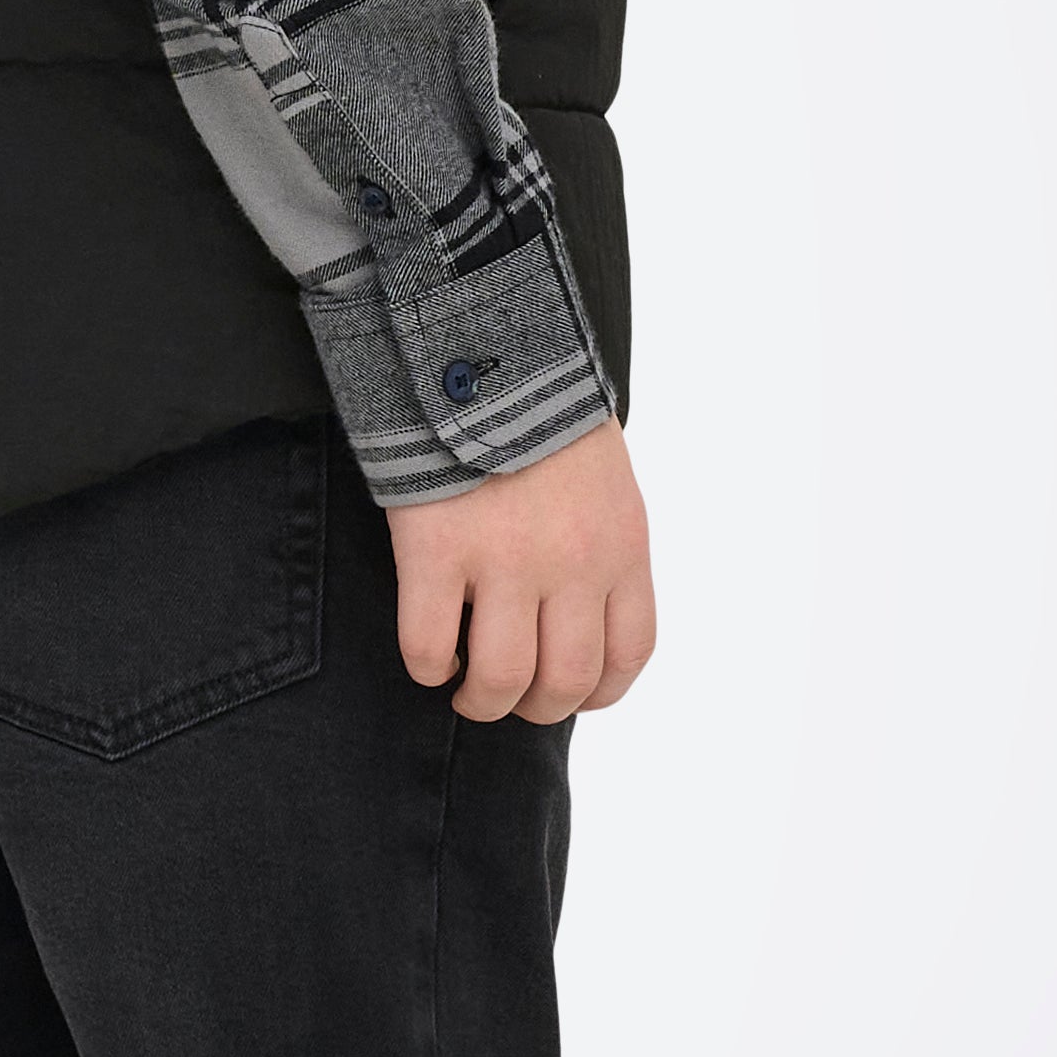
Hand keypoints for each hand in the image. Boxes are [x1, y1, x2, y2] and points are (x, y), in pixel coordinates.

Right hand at [387, 419, 657, 724]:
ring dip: (480, 701)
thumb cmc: (542, 413)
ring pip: (500, 679)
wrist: (483, 349)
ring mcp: (506, 560)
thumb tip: (580, 615)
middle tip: (507, 697)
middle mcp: (574, 563)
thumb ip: (602, 548)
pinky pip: (429, 645)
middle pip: (565, 681)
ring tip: (464, 687)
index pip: (629, 653)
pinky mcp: (439, 550)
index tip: (569, 693)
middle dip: (535, 706)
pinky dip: (428, 666)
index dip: (598, 692)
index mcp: (623, 546)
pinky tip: (429, 656)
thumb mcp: (605, 482)